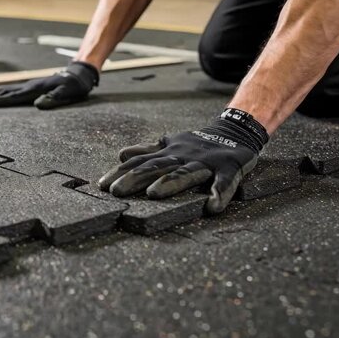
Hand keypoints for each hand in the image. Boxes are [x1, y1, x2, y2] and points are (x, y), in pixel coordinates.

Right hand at [0, 61, 98, 109]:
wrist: (78, 74)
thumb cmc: (74, 86)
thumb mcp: (67, 93)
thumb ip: (53, 99)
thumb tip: (37, 105)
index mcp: (34, 90)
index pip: (11, 97)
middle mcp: (28, 87)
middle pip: (3, 93)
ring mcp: (28, 86)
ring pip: (5, 90)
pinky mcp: (31, 87)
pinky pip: (11, 91)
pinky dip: (0, 94)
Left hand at [98, 109, 268, 213]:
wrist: (236, 130)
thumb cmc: (197, 144)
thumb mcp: (170, 144)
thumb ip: (147, 151)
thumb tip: (121, 154)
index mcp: (168, 153)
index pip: (140, 163)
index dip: (121, 173)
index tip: (102, 186)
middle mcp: (183, 157)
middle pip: (157, 168)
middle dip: (136, 179)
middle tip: (116, 191)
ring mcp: (206, 163)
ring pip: (186, 173)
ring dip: (170, 183)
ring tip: (153, 194)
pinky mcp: (229, 168)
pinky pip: (225, 182)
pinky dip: (219, 193)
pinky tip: (212, 207)